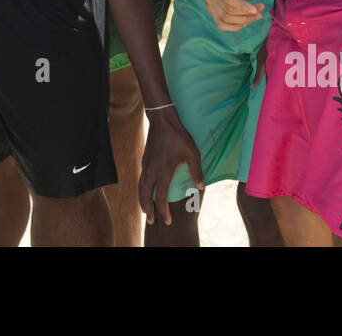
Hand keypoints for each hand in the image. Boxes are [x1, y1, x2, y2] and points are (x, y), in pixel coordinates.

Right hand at [138, 108, 203, 226]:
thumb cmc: (179, 136)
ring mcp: (146, 166)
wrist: (162, 120)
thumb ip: (196, 171)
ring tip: (146, 210)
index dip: (164, 212)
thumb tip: (201, 186)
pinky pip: (141, 180)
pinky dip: (142, 189)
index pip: (161, 198)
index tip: (167, 221)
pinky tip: (146, 190)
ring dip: (142, 200)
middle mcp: (151, 172)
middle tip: (151, 221)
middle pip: (145, 196)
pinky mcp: (145, 160)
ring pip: (141, 188)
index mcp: (163, 173)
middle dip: (148, 210)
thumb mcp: (192, 153)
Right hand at [204, 0, 264, 30]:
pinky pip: (221, 23)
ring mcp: (209, 1)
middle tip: (261, 10)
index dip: (242, 6)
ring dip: (242, 21)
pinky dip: (234, 26)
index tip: (256, 9)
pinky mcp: (211, 7)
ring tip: (257, 16)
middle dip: (246, 14)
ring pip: (224, 19)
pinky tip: (246, 21)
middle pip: (227, 10)